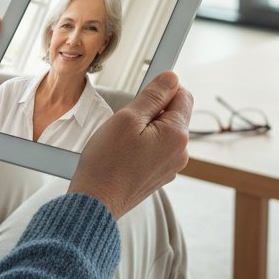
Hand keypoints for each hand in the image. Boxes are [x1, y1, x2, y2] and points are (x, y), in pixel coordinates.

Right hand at [68, 71, 192, 218]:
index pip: (183, 95)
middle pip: (174, 113)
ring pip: (164, 131)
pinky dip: (143, 144)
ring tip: (122, 139)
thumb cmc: (107, 162)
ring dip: (146, 127)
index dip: (162, 89)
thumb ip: (153, 96)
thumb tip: (172, 77)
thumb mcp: (127, 118)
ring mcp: (171, 166)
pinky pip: (157, 148)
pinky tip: (124, 153)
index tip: (142, 94)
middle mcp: (180, 152)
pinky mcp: (159, 175)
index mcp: (177, 135)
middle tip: (127, 119)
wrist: (95, 201)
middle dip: (152, 109)